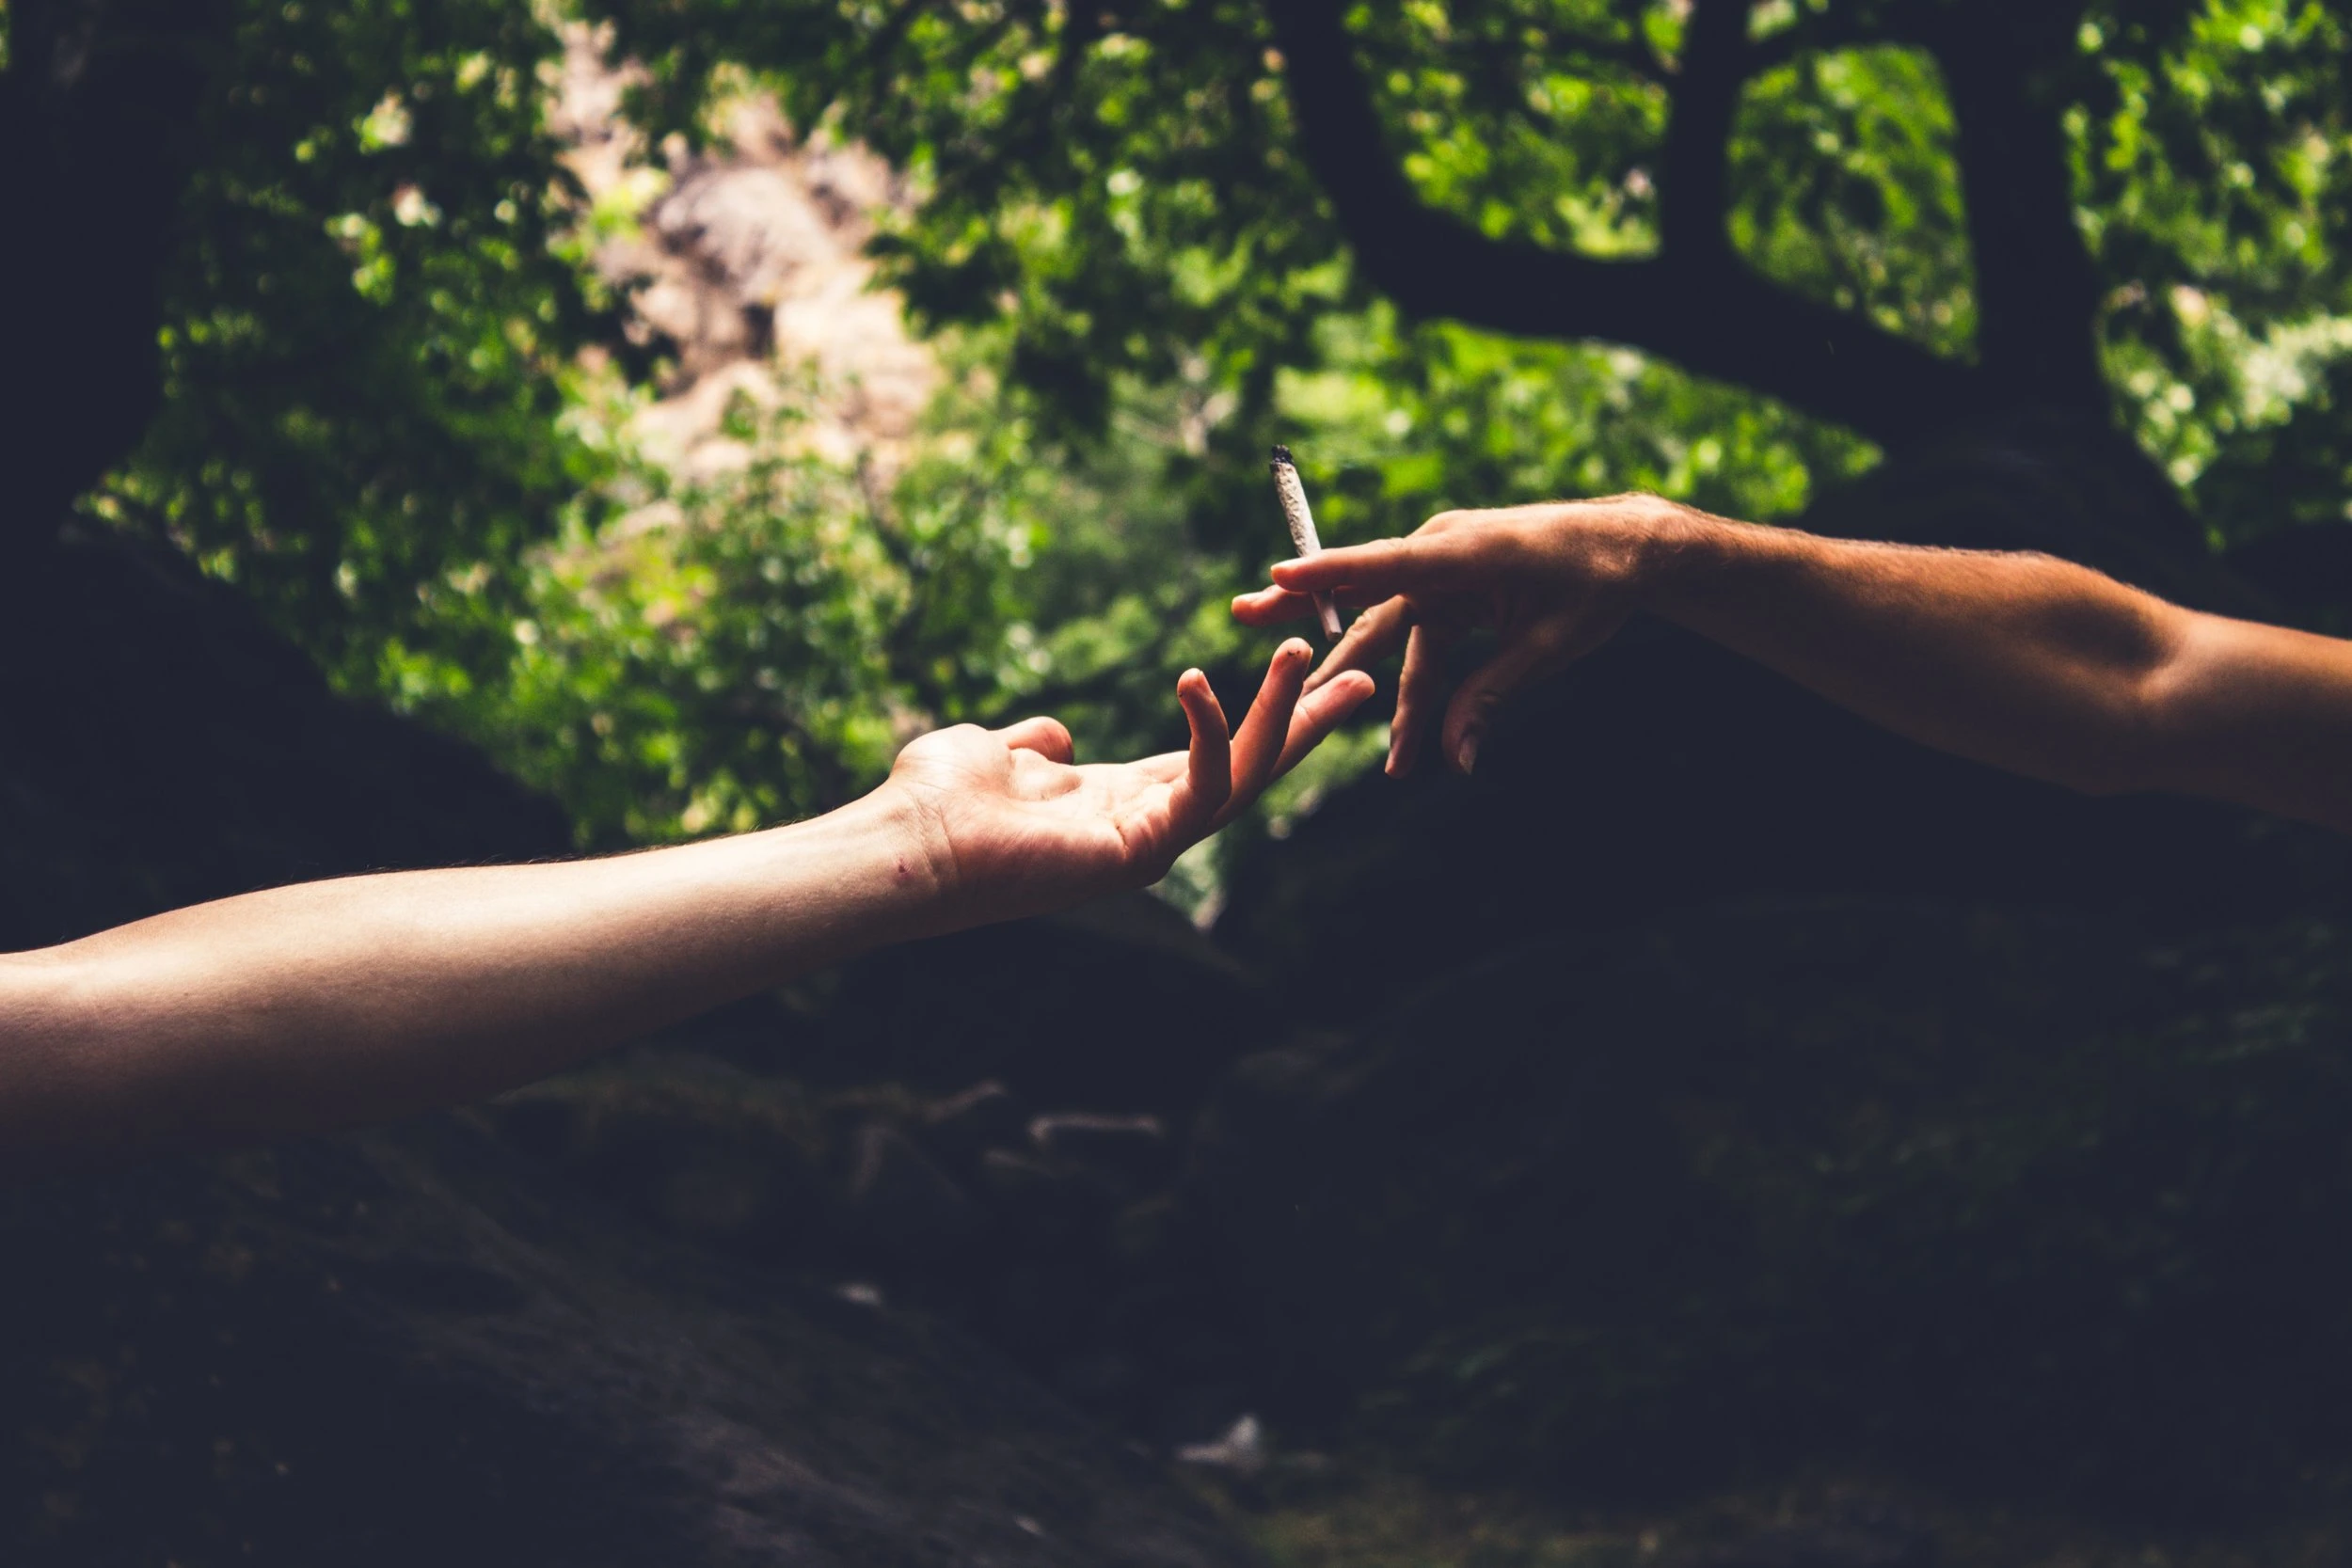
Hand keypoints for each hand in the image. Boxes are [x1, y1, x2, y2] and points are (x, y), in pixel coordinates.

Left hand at [880, 639, 1375, 923]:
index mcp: (1123, 803)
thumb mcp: (996, 752)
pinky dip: (1210, 730)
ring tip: (1304, 647)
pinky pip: (1202, 785)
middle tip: (1366, 677)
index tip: (1307, 673)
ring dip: (1283, 713)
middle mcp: (1149, 828)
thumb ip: (1035, 744)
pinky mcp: (1142, 851)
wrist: (907, 847)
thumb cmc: (934, 805)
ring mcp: (1151, 845)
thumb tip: (1053, 737)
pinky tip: (1199, 679)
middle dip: (1308, 723)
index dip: (1263, 717)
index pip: (1215, 756)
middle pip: (1253, 770)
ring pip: (1245, 776)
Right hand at [1232, 495, 1696, 776]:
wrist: (1625, 549)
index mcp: (1462, 554)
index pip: (1383, 567)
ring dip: (1365, 681)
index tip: (1278, 578)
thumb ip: (1491, 696)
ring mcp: (1442, 569)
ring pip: (1388, 631)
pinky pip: (1419, 639)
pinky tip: (1409, 737)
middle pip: (1361, 594)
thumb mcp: (1547, 648)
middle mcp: (1440, 554)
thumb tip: (1455, 760)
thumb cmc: (1593, 588)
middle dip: (1302, 612)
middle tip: (1242, 613)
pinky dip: (1410, 683)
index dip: (1328, 576)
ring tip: (1312, 713)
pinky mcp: (1450, 587)